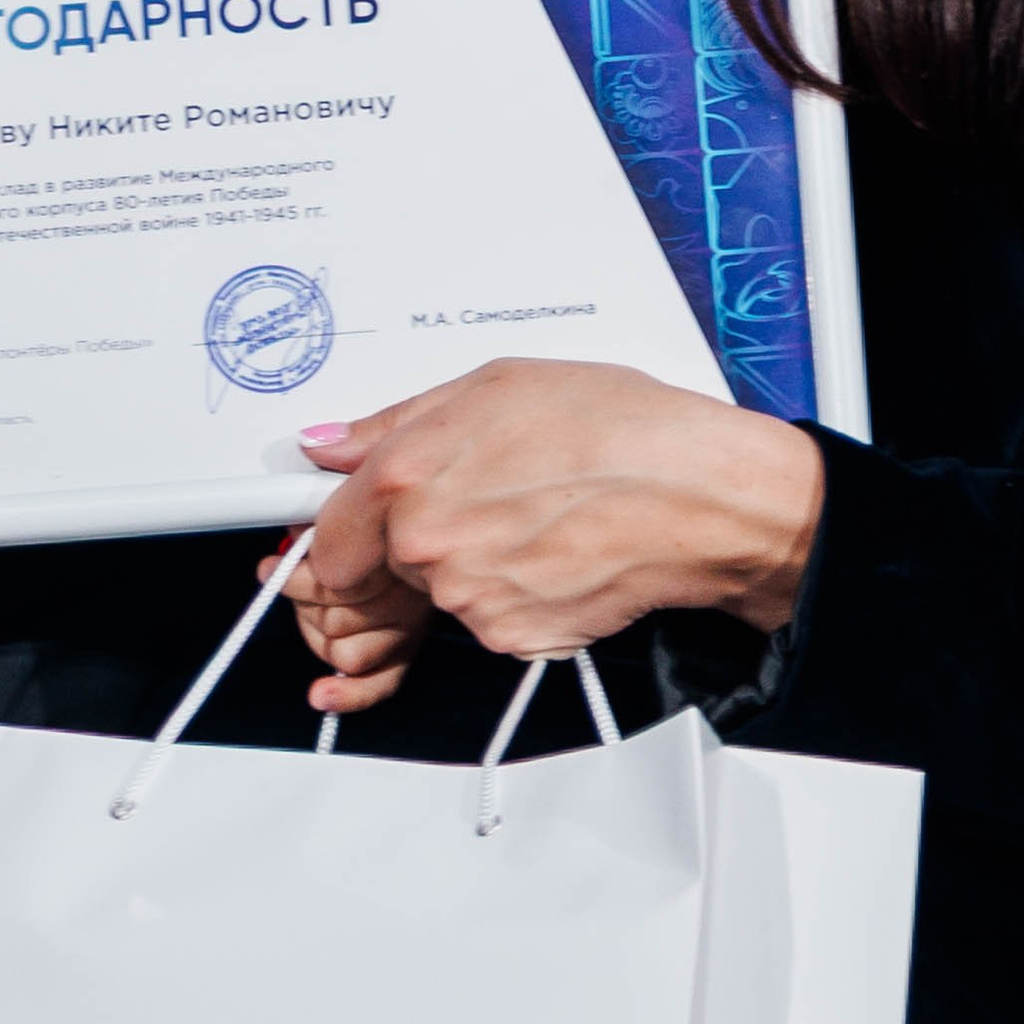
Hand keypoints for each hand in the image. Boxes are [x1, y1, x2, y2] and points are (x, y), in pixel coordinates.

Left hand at [293, 358, 823, 711]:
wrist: (696, 495)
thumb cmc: (616, 428)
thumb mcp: (496, 385)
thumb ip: (394, 421)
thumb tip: (331, 442)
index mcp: (406, 472)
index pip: (327, 531)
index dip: (342, 530)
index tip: (352, 529)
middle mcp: (425, 542)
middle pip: (385, 563)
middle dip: (418, 539)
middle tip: (485, 503)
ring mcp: (465, 598)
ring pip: (440, 591)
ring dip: (470, 565)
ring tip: (535, 517)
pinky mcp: (508, 638)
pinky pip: (487, 620)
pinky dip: (512, 594)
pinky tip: (554, 552)